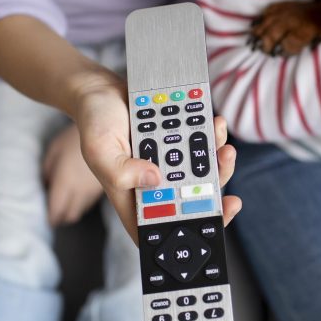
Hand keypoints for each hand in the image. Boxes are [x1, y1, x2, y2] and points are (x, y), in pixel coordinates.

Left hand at [42, 123, 105, 226]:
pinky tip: (82, 188)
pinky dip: (86, 199)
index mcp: (66, 183)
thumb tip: (46, 184)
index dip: (51, 215)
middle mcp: (81, 191)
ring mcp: (95, 189)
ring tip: (68, 198)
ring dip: (75, 207)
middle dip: (62, 214)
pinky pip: (92, 199)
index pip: (57, 211)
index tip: (49, 215)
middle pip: (70, 215)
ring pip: (83, 208)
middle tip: (56, 207)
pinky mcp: (106, 185)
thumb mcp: (55, 150)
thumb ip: (49, 171)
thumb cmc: (74, 136)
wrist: (105, 125)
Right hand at [71, 69, 241, 242]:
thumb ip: (121, 171)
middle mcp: (156, 186)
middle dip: (217, 190)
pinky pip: (203, 147)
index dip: (192, 229)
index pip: (165, 227)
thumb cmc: (95, 124)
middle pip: (194, 202)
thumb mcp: (99, 150)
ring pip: (204, 175)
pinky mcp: (179, 146)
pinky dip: (214, 137)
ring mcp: (171, 166)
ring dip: (220, 162)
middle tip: (225, 170)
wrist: (103, 91)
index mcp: (135, 198)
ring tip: (225, 146)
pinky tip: (216, 124)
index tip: (218, 215)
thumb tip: (155, 180)